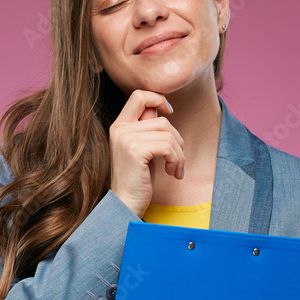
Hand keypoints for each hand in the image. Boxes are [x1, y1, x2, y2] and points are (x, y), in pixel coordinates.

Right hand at [108, 90, 184, 216]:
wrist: (126, 204)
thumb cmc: (138, 179)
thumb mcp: (143, 149)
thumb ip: (147, 128)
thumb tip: (161, 108)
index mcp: (119, 126)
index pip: (139, 96)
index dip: (158, 99)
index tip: (170, 112)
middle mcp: (120, 129)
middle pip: (162, 121)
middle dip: (177, 141)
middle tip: (178, 160)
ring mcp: (126, 139)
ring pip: (168, 134)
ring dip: (179, 155)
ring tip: (175, 170)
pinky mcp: (135, 150)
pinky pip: (168, 147)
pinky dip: (176, 161)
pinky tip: (172, 173)